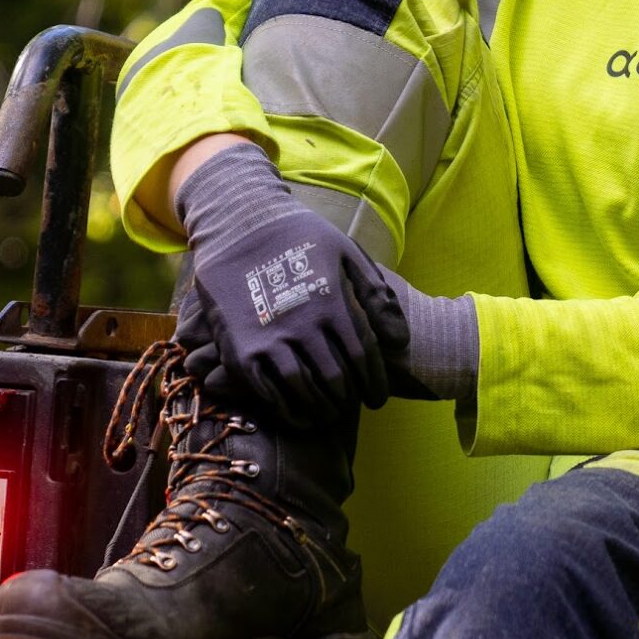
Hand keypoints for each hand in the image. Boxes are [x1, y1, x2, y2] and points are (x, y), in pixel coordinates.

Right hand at [175, 145, 407, 425]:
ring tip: (329, 413)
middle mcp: (302, 325)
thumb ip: (376, 294)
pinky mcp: (240, 350)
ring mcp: (269, 339)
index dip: (374, 383)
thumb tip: (401, 341)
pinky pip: (267, 392)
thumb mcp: (346, 252)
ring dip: (322, 409)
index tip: (377, 398)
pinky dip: (287, 411)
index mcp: (331, 302)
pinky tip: (298, 415)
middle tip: (352, 404)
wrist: (237, 223)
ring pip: (304, 391)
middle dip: (349, 399)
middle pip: (336, 379)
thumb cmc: (298, 236)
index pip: (363, 357)